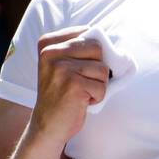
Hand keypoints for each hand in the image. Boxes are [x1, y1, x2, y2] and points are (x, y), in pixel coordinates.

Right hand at [31, 25, 109, 144]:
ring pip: (102, 69)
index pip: (87, 33)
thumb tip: (111, 45)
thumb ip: (78, 48)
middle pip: (97, 47)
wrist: (47, 125)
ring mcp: (61, 68)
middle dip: (97, 68)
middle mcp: (51, 52)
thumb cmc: (60, 94)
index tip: (78, 69)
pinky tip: (82, 102)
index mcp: (47, 43)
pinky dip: (97, 98)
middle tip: (82, 82)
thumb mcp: (61, 65)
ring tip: (81, 93)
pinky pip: (102, 87)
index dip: (92, 54)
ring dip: (98, 85)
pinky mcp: (73, 84)